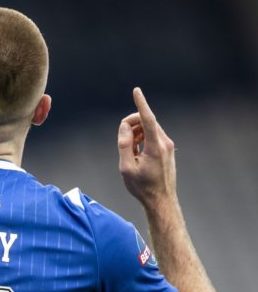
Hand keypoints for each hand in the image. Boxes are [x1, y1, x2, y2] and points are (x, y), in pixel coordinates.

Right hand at [117, 88, 176, 207]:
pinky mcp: (168, 150)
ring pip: (149, 129)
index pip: (147, 118)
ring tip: (130, 153)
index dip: (140, 103)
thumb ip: (124, 145)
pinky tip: (137, 155)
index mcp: (155, 147)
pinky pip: (152, 136)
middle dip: (131, 126)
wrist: (161, 200)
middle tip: (123, 142)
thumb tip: (125, 128)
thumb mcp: (126, 168)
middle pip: (146, 121)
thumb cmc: (142, 187)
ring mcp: (168, 146)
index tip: (136, 91)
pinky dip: (142, 140)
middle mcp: (164, 143)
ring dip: (136, 134)